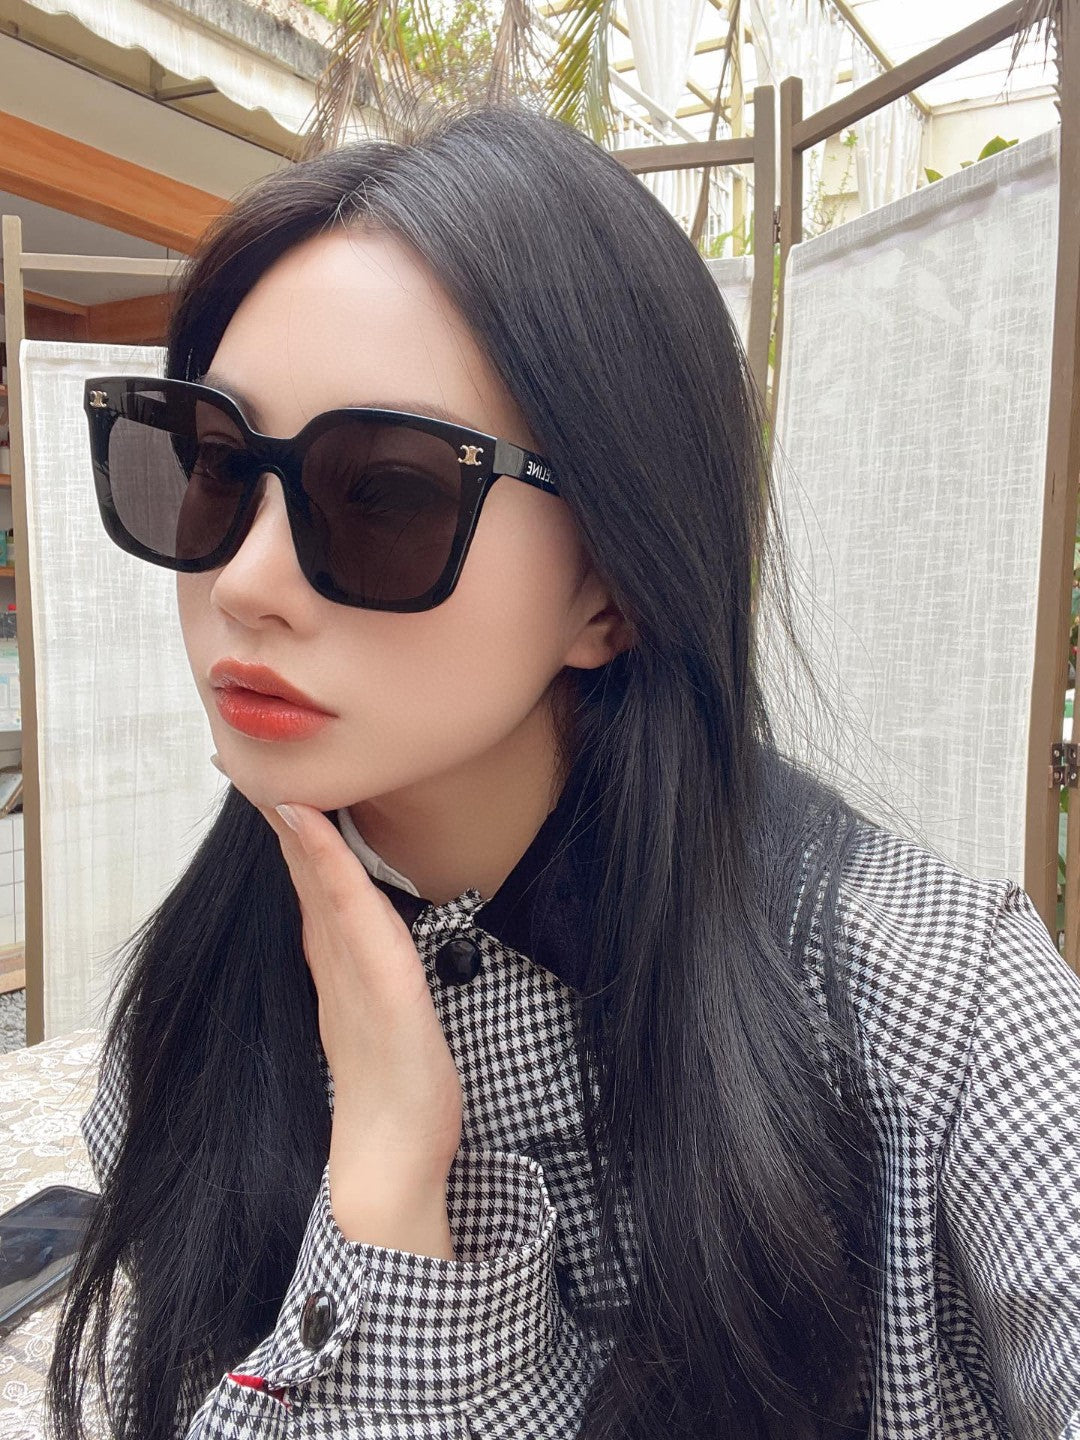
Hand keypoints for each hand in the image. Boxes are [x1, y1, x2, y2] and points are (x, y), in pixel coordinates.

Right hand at [214, 757, 461, 1256]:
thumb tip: (366, 949)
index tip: (270, 787)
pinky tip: (310, 821)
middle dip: (280, 815)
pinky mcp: (377, 982)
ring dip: (296, 824)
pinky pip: (351, 908)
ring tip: (270, 776)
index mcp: (338, 966)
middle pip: (304, 874)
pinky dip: (327, 860)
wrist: (393, 1161)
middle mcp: (335, 960)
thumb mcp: (380, 1021)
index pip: (313, 886)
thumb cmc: (396, 1093)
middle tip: (242, 762)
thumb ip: (367, 981)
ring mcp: (350, 969)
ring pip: (320, 880)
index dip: (292, 835)